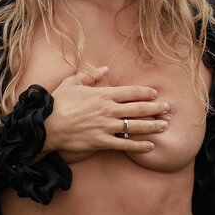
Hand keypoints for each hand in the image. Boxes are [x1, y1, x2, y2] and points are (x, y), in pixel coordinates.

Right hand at [38, 67, 170, 161]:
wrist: (47, 125)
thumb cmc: (58, 103)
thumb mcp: (71, 83)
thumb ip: (89, 75)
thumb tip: (104, 68)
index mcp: (102, 94)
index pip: (130, 92)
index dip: (145, 93)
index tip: (155, 93)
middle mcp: (108, 110)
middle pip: (138, 109)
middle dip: (155, 108)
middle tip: (167, 109)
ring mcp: (106, 127)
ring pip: (135, 127)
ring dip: (152, 126)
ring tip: (164, 125)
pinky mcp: (102, 142)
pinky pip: (125, 145)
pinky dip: (139, 146)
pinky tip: (150, 146)